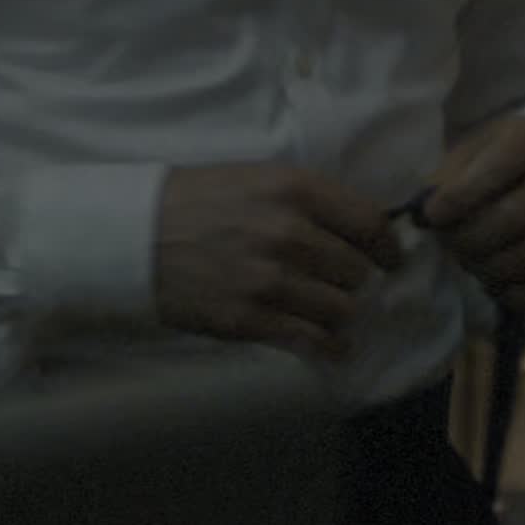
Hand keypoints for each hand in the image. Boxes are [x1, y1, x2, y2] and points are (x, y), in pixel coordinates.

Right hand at [153, 164, 406, 363]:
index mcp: (294, 190)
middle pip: (356, 270)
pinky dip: (330, 346)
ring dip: (341, 313)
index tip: (389, 259)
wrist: (135, 236)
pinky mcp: (249, 319)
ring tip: (332, 312)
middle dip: (354, 280)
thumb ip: (309, 200)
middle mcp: (288, 233)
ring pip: (341, 308)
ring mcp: (269, 280)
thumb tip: (362, 229)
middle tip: (342, 284)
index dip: (386, 246)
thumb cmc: (198, 201)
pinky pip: (311, 340)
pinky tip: (333, 346)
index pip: (368, 222)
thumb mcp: (257, 177)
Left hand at [416, 116, 524, 314]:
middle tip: (450, 245)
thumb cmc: (506, 161)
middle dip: (470, 239)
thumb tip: (426, 215)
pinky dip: (520, 296)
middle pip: (513, 219)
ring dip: (492, 269)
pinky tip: (497, 286)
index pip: (494, 172)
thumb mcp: (475, 150)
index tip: (432, 216)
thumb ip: (448, 178)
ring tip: (471, 263)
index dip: (456, 200)